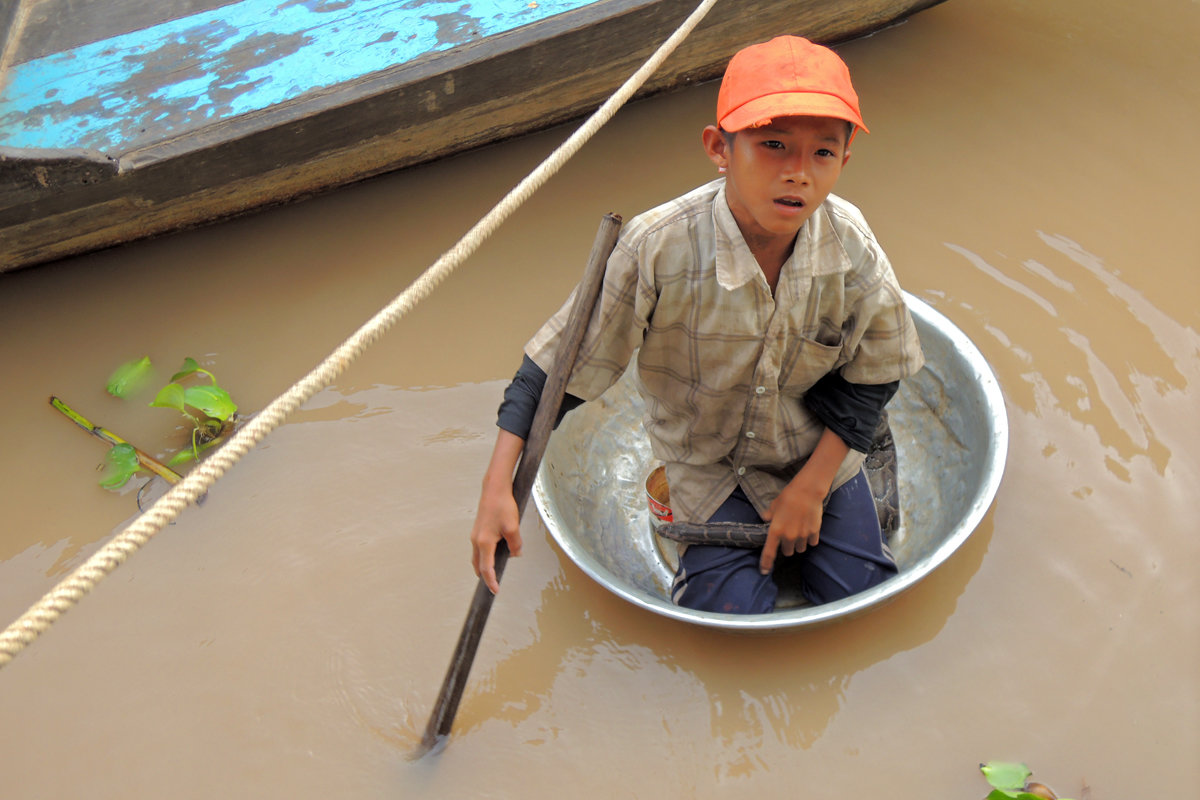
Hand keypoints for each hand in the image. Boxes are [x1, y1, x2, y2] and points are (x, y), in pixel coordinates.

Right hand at [470, 429, 525, 593]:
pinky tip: (495, 553)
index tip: (495, 590)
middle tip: (493, 585)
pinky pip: (480, 548)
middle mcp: (476, 540)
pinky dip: (485, 555)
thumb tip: (516, 554)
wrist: (494, 489)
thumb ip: (515, 544)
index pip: (486, 568)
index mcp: (484, 542)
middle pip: (478, 565)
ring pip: (478, 556)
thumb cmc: (503, 506)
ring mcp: (476, 535)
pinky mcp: (478, 530)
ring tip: (493, 573)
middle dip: (485, 576)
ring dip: (485, 565)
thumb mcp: (513, 527)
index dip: (491, 581)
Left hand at [759, 479, 824, 573]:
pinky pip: (812, 543)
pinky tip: (808, 529)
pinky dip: (810, 539)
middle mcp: (789, 536)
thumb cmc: (788, 496)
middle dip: (787, 547)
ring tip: (799, 531)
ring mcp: (802, 536)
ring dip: (798, 544)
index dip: (765, 564)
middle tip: (788, 536)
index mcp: (776, 531)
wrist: (807, 491)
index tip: (764, 571)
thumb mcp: (774, 505)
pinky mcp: (814, 532)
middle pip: (788, 552)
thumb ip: (769, 515)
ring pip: (800, 549)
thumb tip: (765, 518)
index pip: (769, 553)